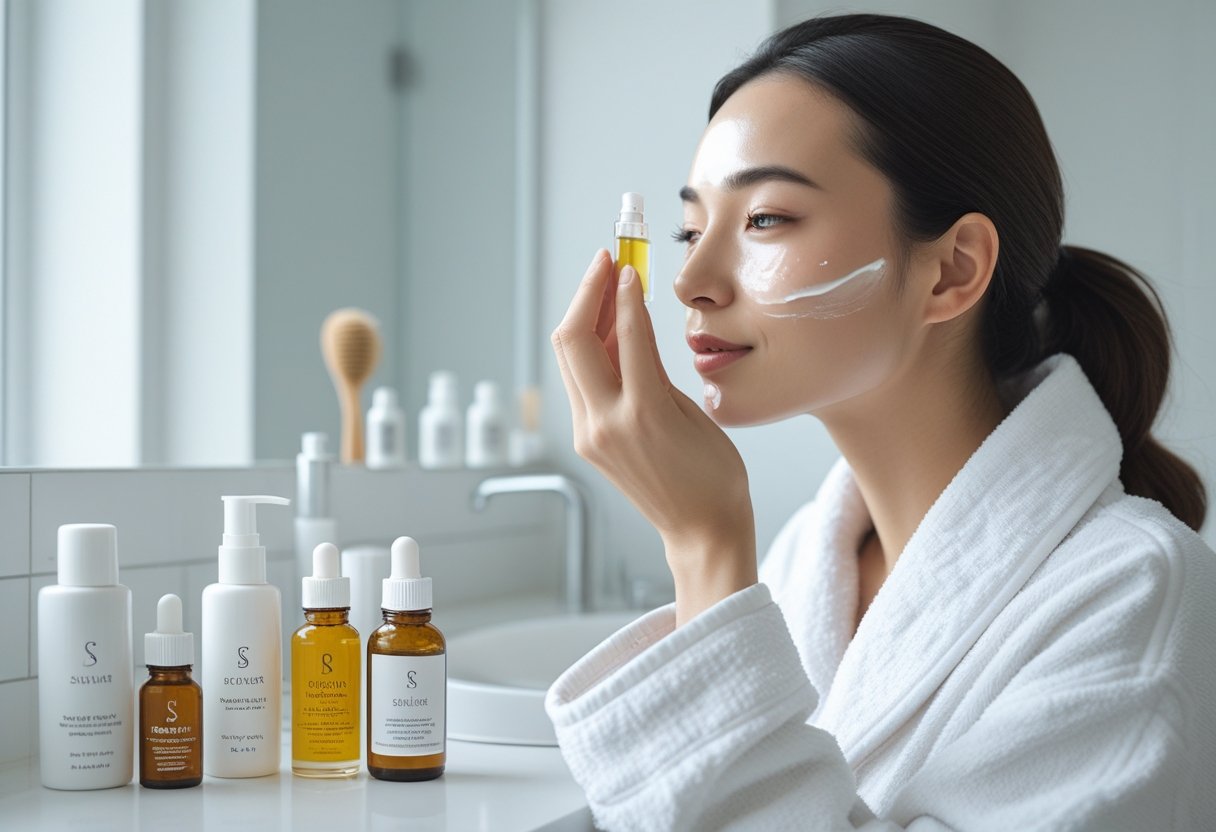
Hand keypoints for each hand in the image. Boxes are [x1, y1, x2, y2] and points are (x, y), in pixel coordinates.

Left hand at [550, 250, 756, 622]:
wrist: (701, 531)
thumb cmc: (714, 477)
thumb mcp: (694, 412)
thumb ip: (656, 369)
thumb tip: (632, 324)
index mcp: (643, 414)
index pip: (626, 334)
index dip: (625, 291)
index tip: (628, 263)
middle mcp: (606, 423)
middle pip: (573, 340)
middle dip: (587, 294)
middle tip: (606, 263)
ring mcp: (590, 434)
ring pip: (569, 358)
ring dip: (583, 317)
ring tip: (606, 287)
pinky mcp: (588, 441)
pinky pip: (579, 382)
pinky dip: (588, 349)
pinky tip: (606, 329)